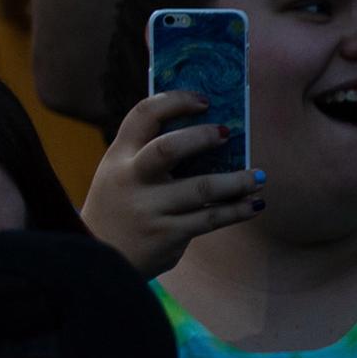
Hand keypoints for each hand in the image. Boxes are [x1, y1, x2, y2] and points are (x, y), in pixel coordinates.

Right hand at [82, 90, 263, 277]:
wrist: (98, 256)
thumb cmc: (119, 206)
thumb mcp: (120, 175)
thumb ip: (150, 155)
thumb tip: (211, 137)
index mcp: (118, 156)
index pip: (143, 115)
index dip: (175, 101)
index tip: (204, 101)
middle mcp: (131, 179)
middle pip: (168, 149)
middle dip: (203, 137)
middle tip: (228, 133)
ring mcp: (148, 208)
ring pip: (201, 188)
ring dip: (237, 181)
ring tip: (258, 178)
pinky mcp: (166, 234)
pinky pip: (210, 218)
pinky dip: (237, 210)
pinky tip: (254, 205)